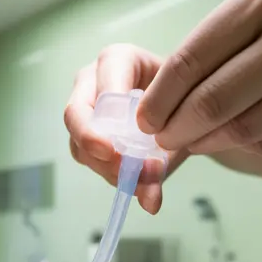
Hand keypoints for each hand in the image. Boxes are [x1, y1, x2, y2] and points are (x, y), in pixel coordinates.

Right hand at [64, 44, 187, 214]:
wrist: (186, 104)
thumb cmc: (183, 99)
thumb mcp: (183, 121)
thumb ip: (168, 157)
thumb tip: (150, 201)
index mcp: (117, 60)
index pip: (102, 84)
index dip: (106, 116)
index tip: (114, 148)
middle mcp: (92, 80)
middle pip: (75, 114)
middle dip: (94, 145)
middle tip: (120, 168)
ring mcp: (84, 109)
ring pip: (79, 143)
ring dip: (108, 168)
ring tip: (143, 183)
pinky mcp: (85, 134)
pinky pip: (88, 159)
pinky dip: (112, 176)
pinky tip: (139, 187)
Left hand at [137, 0, 261, 158]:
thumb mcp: (259, 1)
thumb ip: (214, 44)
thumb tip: (160, 105)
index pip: (194, 60)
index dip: (160, 98)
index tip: (143, 119)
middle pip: (216, 100)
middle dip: (178, 128)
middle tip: (163, 138)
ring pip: (246, 129)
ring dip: (209, 142)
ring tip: (194, 140)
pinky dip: (249, 145)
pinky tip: (238, 135)